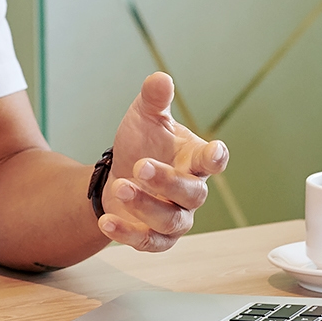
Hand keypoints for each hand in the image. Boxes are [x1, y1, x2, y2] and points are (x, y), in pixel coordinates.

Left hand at [98, 72, 228, 251]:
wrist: (119, 174)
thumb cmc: (142, 143)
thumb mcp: (145, 117)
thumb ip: (154, 100)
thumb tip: (159, 78)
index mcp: (194, 160)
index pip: (212, 160)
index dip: (215, 158)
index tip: (214, 152)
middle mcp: (190, 191)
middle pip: (192, 193)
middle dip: (167, 181)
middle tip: (140, 165)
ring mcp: (175, 217)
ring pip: (171, 220)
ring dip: (145, 205)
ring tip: (120, 186)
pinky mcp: (155, 237)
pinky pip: (148, 242)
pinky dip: (127, 234)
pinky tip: (105, 221)